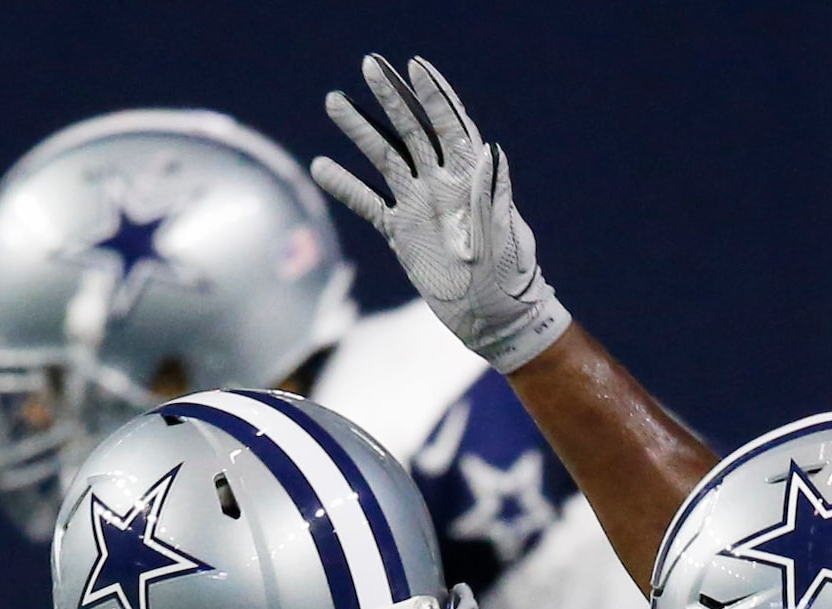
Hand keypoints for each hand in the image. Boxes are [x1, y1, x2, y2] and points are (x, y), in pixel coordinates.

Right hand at [312, 55, 570, 373]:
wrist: (496, 320)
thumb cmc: (511, 281)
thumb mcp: (506, 240)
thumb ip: (492, 198)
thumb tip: (489, 151)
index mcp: (471, 180)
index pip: (449, 126)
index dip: (434, 96)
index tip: (414, 67)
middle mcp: (442, 185)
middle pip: (412, 131)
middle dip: (391, 98)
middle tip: (369, 64)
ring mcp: (419, 207)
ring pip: (384, 159)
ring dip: (361, 131)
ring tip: (335, 101)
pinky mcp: (401, 234)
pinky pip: (368, 204)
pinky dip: (346, 187)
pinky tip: (321, 167)